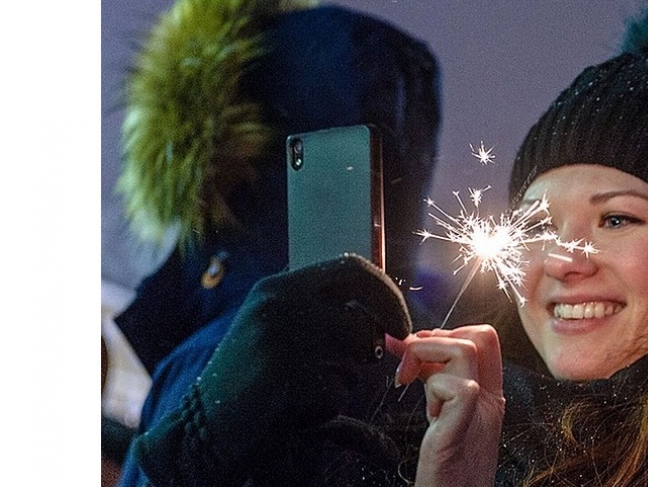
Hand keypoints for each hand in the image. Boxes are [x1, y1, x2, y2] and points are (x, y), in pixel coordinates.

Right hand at [134, 254, 411, 485]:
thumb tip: (387, 316)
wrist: (203, 424)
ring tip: (308, 386)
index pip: (353, 268)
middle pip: (362, 313)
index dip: (387, 292)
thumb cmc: (253, 377)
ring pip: (354, 358)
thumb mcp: (280, 328)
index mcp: (280, 287)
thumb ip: (327, 314)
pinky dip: (325, 408)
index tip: (400, 321)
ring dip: (345, 380)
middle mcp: (280, 305)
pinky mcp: (283, 378)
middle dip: (382, 334)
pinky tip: (295, 408)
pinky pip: (336, 394)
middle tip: (387, 349)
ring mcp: (281, 340)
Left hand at [390, 325, 505, 486]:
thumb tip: (407, 348)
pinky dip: (434, 390)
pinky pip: (460, 388)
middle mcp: (489, 401)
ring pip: (465, 351)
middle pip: (479, 335)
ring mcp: (480, 414)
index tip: (416, 346)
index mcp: (488, 395)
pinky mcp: (462, 430)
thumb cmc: (446, 469)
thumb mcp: (441, 413)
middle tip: (410, 363)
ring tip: (413, 383)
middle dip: (436, 337)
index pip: (484, 338)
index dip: (449, 331)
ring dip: (429, 357)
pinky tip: (430, 415)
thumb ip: (432, 379)